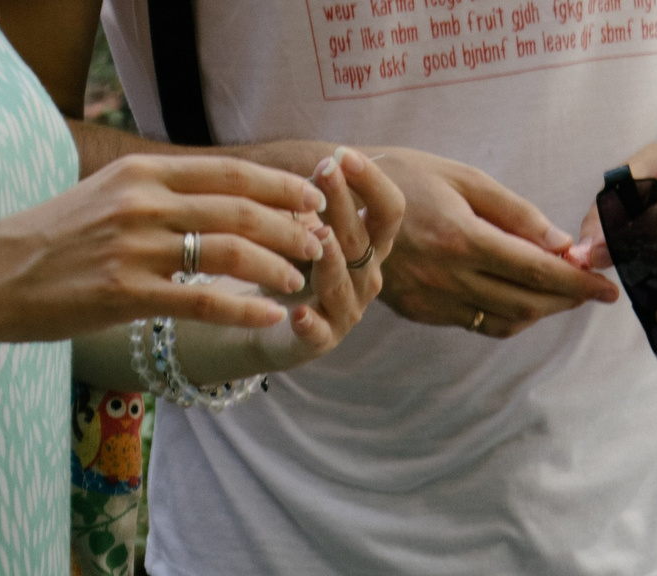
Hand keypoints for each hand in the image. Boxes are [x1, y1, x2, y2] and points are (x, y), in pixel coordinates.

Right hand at [0, 151, 328, 344]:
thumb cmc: (52, 242)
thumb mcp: (104, 196)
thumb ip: (156, 194)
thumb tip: (211, 198)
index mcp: (141, 173)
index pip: (228, 173)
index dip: (278, 187)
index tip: (312, 200)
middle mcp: (142, 202)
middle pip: (238, 208)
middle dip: (289, 226)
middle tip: (321, 241)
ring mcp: (134, 247)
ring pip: (228, 251)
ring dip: (275, 264)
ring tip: (301, 278)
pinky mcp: (125, 292)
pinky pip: (201, 299)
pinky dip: (244, 308)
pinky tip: (272, 314)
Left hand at [280, 147, 402, 357]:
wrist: (269, 320)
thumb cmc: (294, 265)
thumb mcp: (304, 226)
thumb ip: (314, 201)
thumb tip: (327, 163)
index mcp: (369, 245)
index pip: (387, 211)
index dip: (372, 182)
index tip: (345, 154)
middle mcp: (365, 276)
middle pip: (362, 239)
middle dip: (345, 202)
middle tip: (326, 170)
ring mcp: (346, 309)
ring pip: (343, 283)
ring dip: (331, 259)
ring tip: (318, 238)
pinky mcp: (320, 340)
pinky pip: (319, 333)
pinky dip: (310, 324)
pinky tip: (297, 313)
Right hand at [371, 148, 617, 338]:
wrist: (338, 205)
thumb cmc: (404, 178)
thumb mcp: (462, 178)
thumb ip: (515, 212)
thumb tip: (561, 243)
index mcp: (462, 238)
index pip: (536, 270)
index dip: (577, 282)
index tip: (608, 288)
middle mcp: (449, 277)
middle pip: (528, 302)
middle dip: (568, 300)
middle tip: (593, 290)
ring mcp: (433, 301)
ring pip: (506, 321)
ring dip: (542, 312)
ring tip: (563, 295)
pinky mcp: (422, 313)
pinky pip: (478, 324)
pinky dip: (510, 317)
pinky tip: (523, 300)